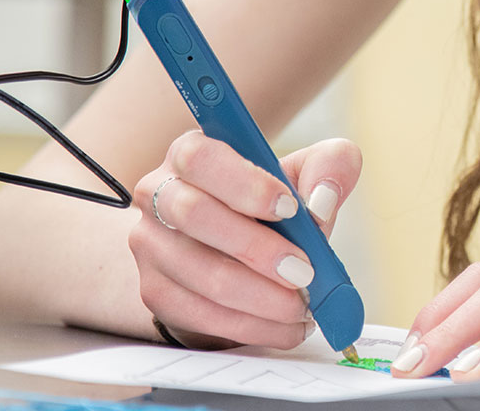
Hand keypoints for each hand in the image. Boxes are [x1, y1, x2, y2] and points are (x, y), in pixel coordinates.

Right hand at [128, 131, 361, 348]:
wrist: (242, 251)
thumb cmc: (276, 204)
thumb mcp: (309, 173)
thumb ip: (330, 167)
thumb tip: (323, 201)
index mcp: (192, 153)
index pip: (201, 158)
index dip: (245, 184)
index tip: (291, 208)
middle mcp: (159, 193)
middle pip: (193, 214)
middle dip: (256, 248)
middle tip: (304, 270)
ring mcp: (149, 245)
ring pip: (199, 273)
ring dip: (260, 296)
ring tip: (302, 305)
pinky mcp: (153, 290)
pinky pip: (199, 314)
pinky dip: (251, 325)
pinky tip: (285, 326)